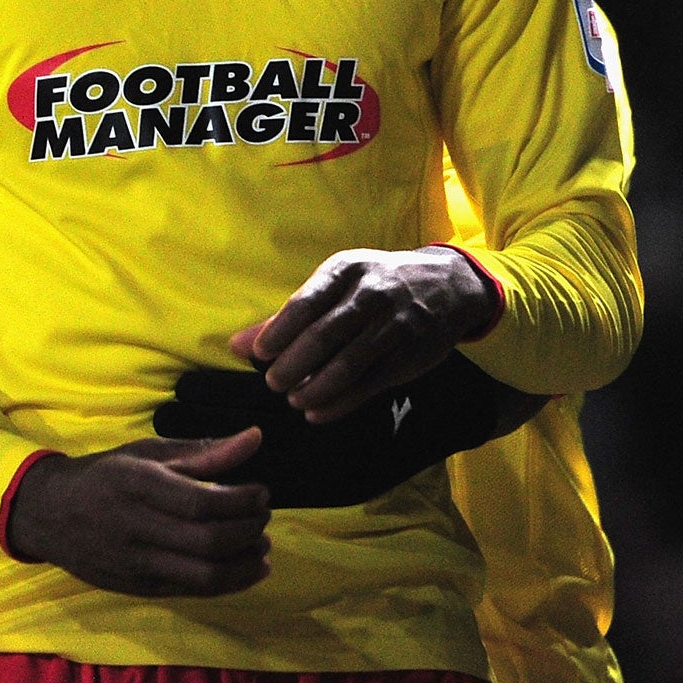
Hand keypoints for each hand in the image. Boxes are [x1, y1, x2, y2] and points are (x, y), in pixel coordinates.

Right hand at [4, 431, 270, 596]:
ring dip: (246, 563)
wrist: (49, 514)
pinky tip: (248, 566)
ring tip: (262, 544)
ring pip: (205, 575)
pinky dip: (230, 581)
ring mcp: (136, 563)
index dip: (242, 501)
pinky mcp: (140, 588)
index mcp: (135, 484)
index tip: (261, 491)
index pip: (201, 501)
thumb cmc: (104, 476)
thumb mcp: (146, 453)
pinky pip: (194, 590)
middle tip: (263, 515)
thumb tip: (255, 438)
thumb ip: (203, 452)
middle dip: (249, 530)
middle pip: (207, 540)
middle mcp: (134, 527)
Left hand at [232, 248, 500, 423]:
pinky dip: (339, 403)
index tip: (259, 354)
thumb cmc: (374, 284)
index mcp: (346, 270)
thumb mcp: (336, 284)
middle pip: (323, 336)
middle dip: (293, 365)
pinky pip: (368, 385)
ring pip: (346, 365)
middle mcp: (371, 295)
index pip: (304, 303)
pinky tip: (317, 412)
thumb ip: (287, 315)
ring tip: (294, 400)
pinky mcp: (409, 357)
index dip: (278, 332)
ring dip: (314, 388)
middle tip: (274, 383)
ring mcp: (394, 327)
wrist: (446, 286)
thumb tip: (236, 344)